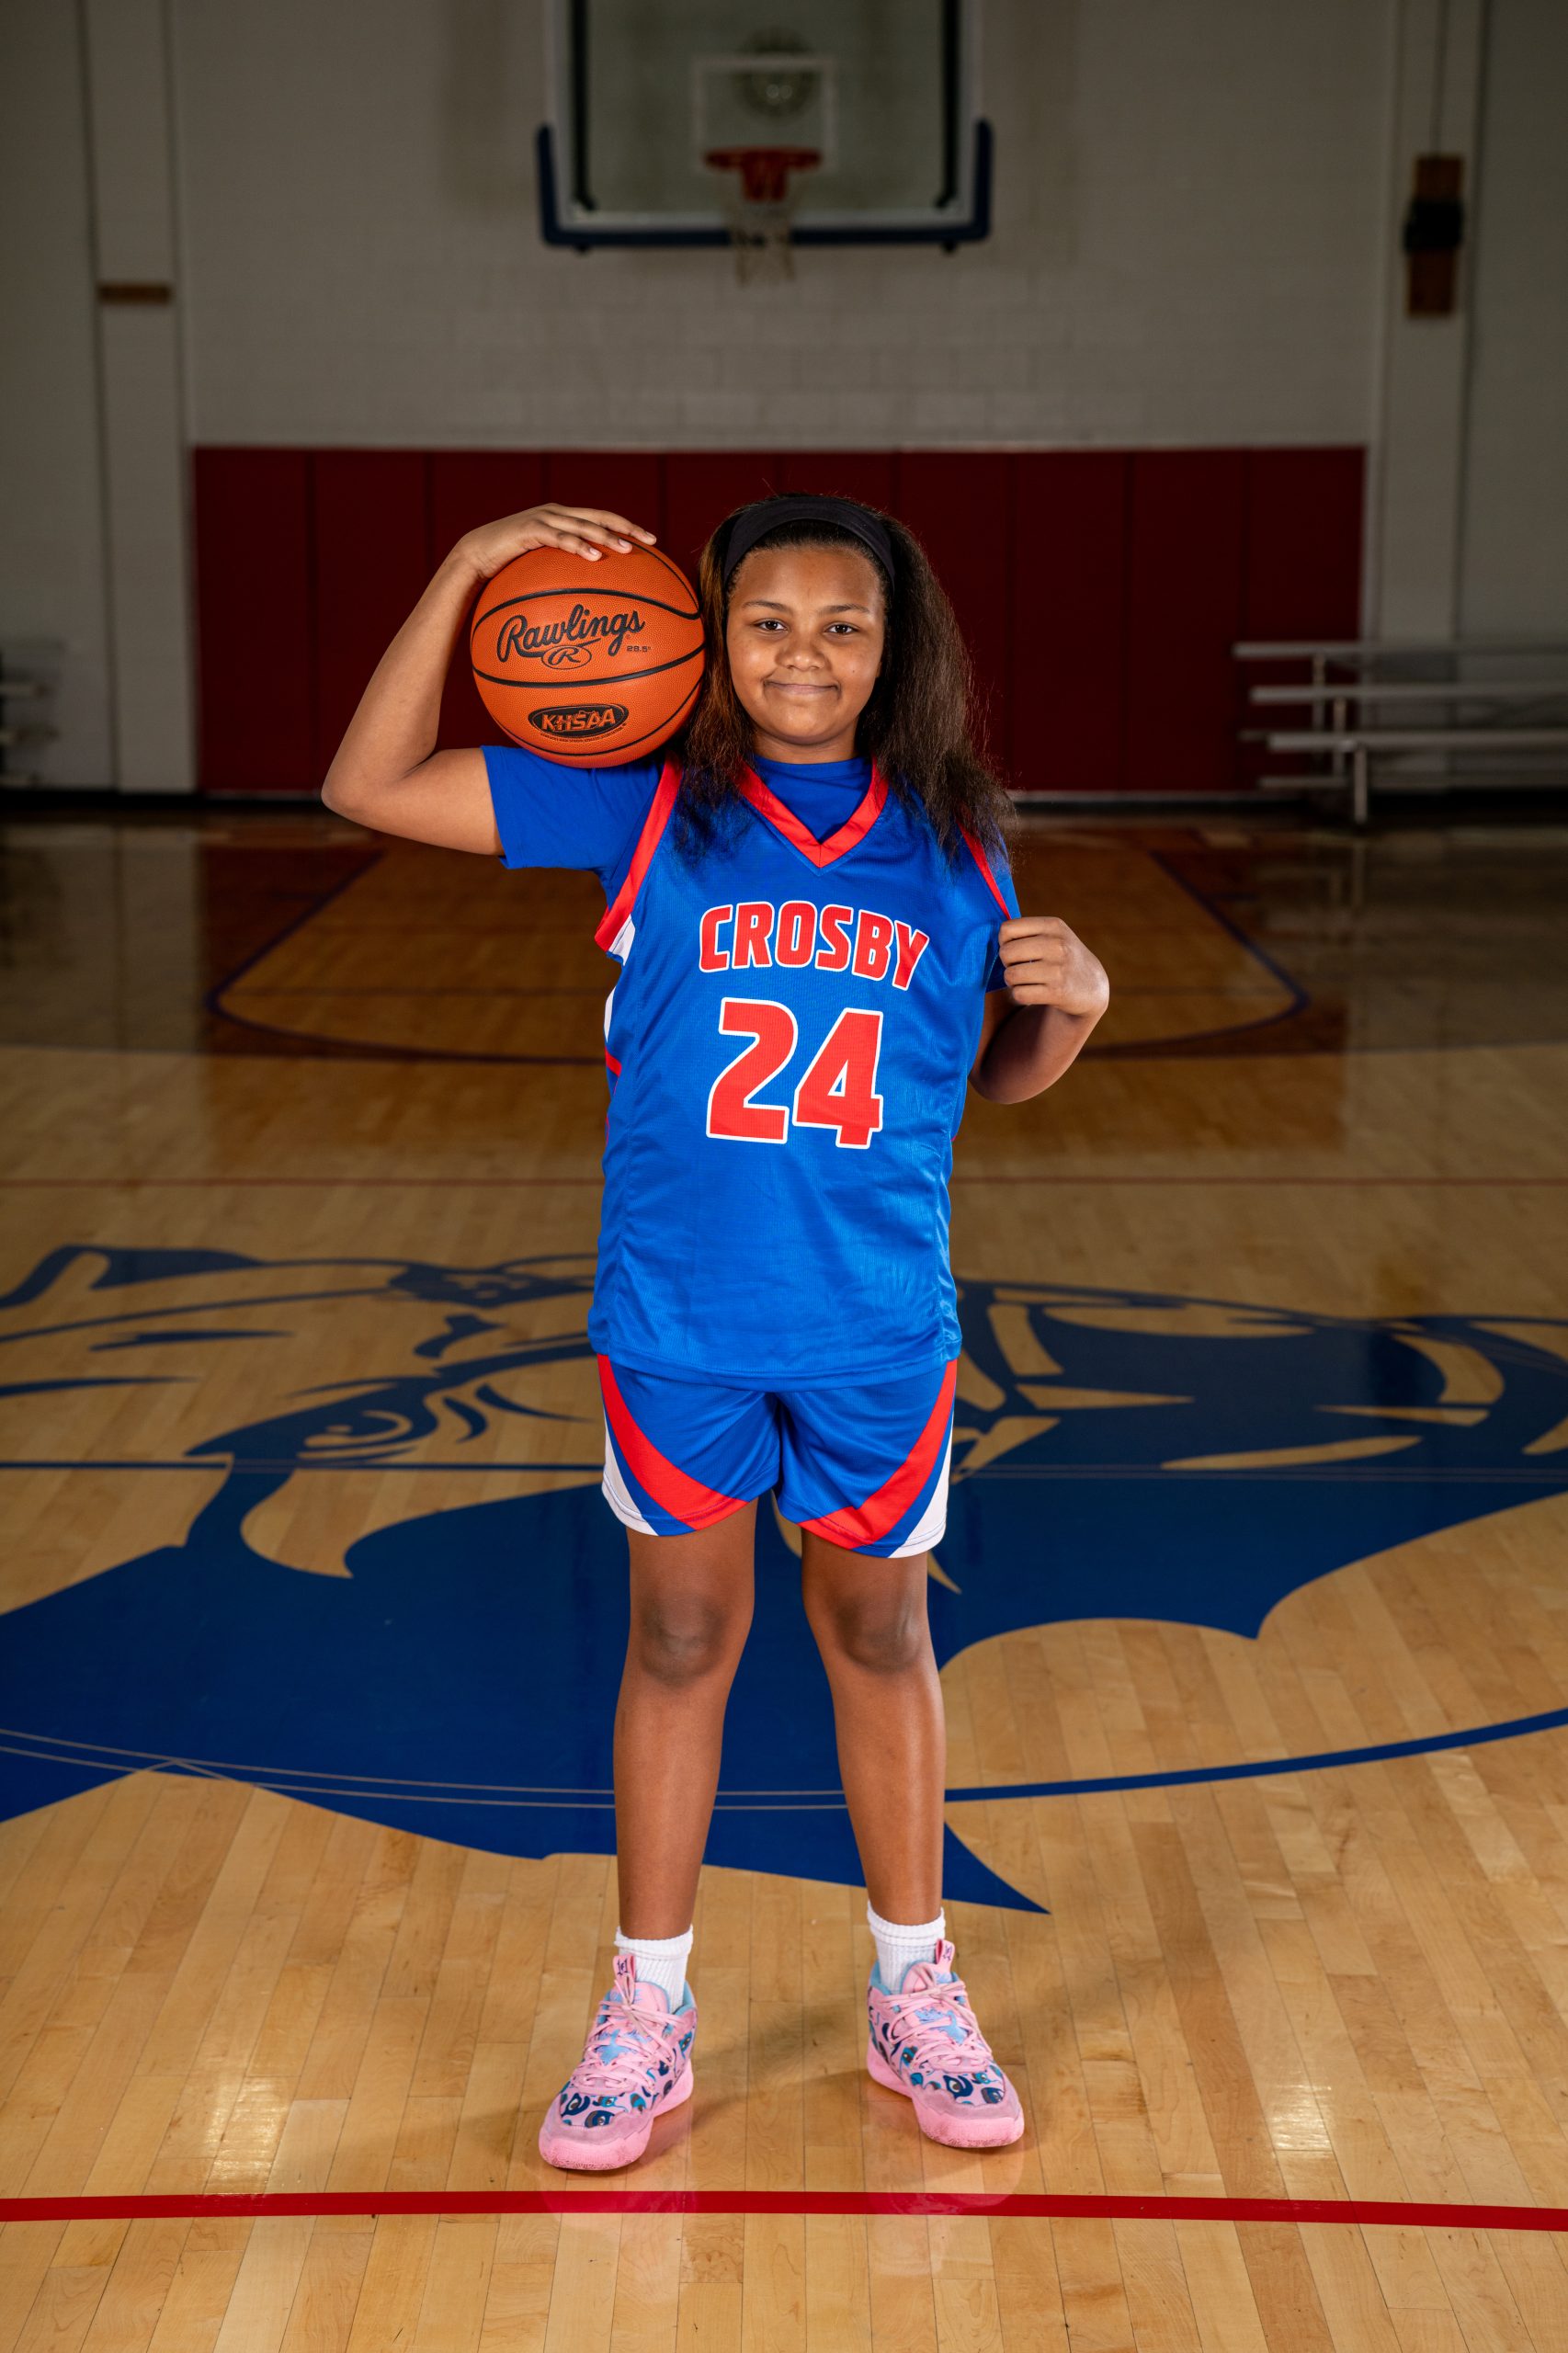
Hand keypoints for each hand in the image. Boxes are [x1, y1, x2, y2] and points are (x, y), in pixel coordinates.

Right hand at [454, 504, 656, 581]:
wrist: (475, 556)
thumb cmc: (510, 566)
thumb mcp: (544, 567)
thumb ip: (566, 572)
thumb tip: (592, 596)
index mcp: (565, 518)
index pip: (603, 518)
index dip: (628, 526)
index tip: (652, 541)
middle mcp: (558, 512)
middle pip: (600, 516)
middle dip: (627, 527)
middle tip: (651, 542)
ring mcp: (543, 518)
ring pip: (583, 523)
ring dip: (607, 536)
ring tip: (628, 550)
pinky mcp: (529, 528)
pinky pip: (559, 536)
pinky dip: (577, 544)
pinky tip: (594, 556)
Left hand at [996, 916, 1108, 1017]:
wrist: (1091, 986)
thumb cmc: (1062, 957)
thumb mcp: (1053, 934)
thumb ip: (1026, 931)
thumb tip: (992, 936)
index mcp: (1053, 926)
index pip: (1007, 929)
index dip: (1004, 942)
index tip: (1015, 950)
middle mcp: (1057, 945)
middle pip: (1006, 953)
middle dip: (1007, 963)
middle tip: (1019, 967)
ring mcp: (1058, 969)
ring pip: (1011, 975)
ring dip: (1012, 981)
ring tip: (1024, 980)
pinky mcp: (1057, 992)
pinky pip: (1019, 994)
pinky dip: (1020, 995)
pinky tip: (1031, 992)